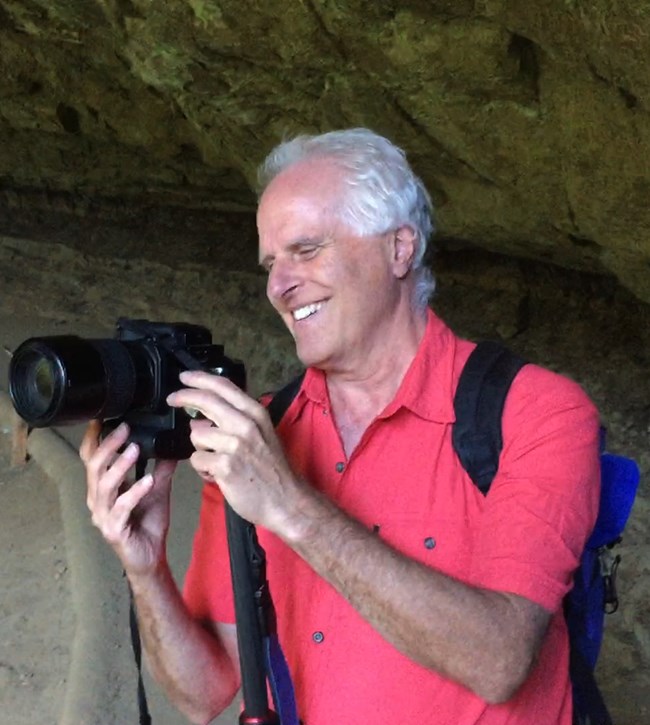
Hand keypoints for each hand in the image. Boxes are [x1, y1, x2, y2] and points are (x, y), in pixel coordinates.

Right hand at [80, 420, 176, 576]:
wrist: (151, 557)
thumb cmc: (148, 523)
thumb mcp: (158, 488)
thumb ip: (162, 467)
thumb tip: (172, 443)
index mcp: (103, 487)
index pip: (91, 457)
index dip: (94, 437)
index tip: (105, 416)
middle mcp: (97, 499)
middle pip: (94, 466)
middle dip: (108, 445)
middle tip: (126, 429)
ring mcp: (103, 515)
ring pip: (104, 484)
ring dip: (119, 465)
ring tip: (135, 450)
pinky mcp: (113, 529)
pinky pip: (121, 507)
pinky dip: (135, 492)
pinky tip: (149, 481)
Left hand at [167, 371, 302, 533]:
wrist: (286, 500)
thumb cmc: (272, 470)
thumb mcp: (261, 435)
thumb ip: (235, 421)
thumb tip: (202, 418)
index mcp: (255, 413)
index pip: (223, 386)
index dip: (200, 378)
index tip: (185, 376)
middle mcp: (245, 424)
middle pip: (206, 400)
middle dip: (184, 396)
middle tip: (173, 399)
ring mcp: (235, 444)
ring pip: (196, 435)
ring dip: (200, 449)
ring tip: (216, 462)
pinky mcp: (225, 465)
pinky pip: (196, 459)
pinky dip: (202, 469)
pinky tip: (217, 475)